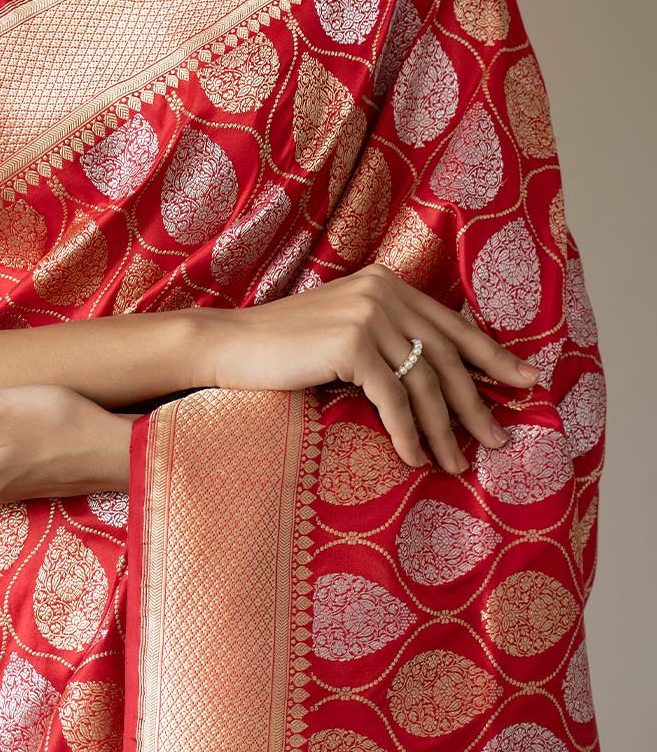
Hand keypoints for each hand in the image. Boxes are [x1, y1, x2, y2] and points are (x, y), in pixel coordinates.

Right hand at [197, 263, 541, 473]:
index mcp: (388, 285)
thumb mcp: (342, 335)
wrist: (226, 347)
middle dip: (476, 405)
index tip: (525, 383)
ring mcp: (369, 315)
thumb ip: (384, 341)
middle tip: (498, 441)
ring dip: (444, 432)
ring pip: (424, 384)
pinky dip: (408, 435)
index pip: (453, 326)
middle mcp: (384, 293)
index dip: (492, 357)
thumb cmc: (281, 351)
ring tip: (456, 466)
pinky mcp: (352, 343)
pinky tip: (415, 460)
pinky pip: (394, 400)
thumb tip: (430, 381)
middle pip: (446, 358)